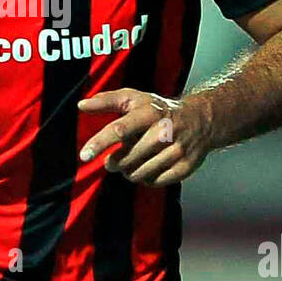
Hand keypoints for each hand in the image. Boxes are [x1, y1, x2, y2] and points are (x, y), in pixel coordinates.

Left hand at [76, 88, 212, 185]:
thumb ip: (107, 101)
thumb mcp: (134, 99)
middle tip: (113, 160)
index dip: (100, 143)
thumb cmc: (159, 109)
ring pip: (139, 173)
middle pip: (127, 158)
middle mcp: (165, 131)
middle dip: (115, 162)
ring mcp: (177, 150)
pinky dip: (146, 178)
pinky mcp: (185, 167)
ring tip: (131, 163)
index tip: (84, 155)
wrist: (200, 119)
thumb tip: (81, 105)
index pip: (120, 129)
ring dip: (129, 172)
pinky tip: (148, 167)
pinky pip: (155, 182)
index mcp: (149, 112)